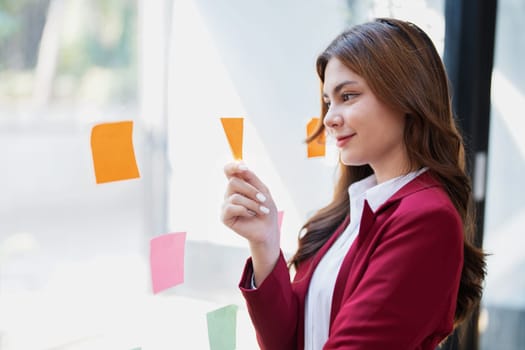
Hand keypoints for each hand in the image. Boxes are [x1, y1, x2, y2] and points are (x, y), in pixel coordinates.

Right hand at [221, 162, 279, 283]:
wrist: (268, 230)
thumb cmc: (266, 210)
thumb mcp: (263, 191)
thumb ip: (252, 178)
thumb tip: (242, 164)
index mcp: (239, 185)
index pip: (229, 170)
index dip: (233, 166)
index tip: (244, 168)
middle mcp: (230, 193)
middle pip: (232, 182)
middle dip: (251, 190)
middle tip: (263, 199)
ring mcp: (226, 204)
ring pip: (235, 196)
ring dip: (252, 203)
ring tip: (262, 211)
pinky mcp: (224, 216)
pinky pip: (231, 207)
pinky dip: (244, 211)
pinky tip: (250, 215)